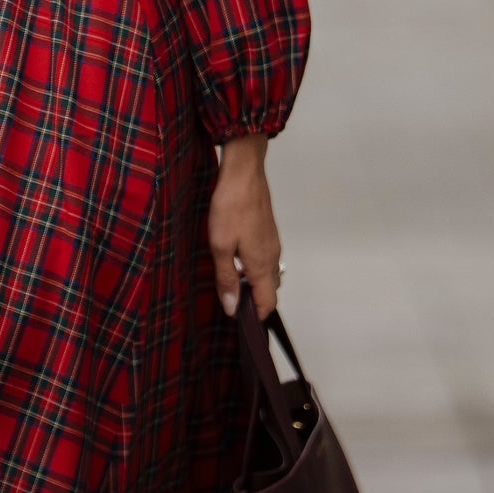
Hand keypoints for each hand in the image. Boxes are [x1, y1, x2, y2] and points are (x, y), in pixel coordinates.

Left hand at [208, 135, 280, 319]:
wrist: (244, 172)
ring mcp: (273, 243)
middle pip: (270, 290)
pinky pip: (266, 258)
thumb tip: (233, 308)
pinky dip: (255, 267)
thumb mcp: (220, 246)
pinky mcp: (269, 231)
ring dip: (254, 283)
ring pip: (269, 273)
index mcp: (262, 265)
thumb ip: (227, 279)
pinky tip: (237, 258)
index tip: (238, 320)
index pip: (268, 303)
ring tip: (231, 281)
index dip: (255, 317)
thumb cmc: (231, 207)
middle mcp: (272, 257)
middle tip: (231, 302)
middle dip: (255, 302)